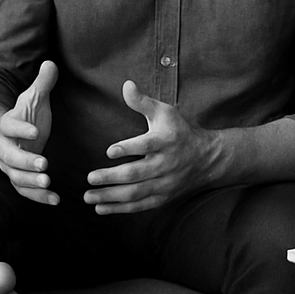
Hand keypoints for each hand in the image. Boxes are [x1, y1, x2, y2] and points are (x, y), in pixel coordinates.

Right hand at [0, 60, 58, 204]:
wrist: (12, 136)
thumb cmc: (26, 116)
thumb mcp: (34, 98)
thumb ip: (43, 83)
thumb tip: (51, 63)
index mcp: (7, 124)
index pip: (9, 126)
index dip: (20, 129)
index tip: (36, 131)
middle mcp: (5, 147)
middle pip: (9, 157)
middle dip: (25, 162)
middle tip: (45, 165)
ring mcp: (10, 165)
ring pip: (15, 177)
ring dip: (31, 182)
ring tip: (48, 183)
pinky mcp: (19, 178)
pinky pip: (24, 191)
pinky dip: (38, 197)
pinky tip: (55, 200)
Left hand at [83, 80, 217, 214]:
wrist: (206, 159)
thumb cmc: (179, 131)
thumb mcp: (164, 112)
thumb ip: (142, 101)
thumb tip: (126, 85)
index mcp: (166, 141)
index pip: (146, 145)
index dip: (128, 148)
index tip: (109, 151)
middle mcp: (165, 164)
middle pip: (137, 174)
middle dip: (112, 177)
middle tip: (90, 178)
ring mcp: (164, 184)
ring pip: (135, 193)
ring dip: (110, 196)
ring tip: (88, 196)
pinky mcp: (163, 197)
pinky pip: (140, 205)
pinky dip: (120, 208)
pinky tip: (100, 208)